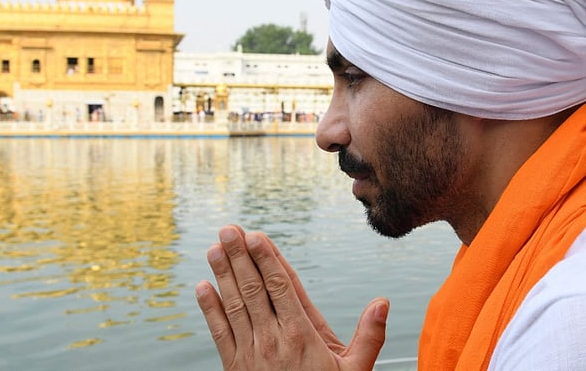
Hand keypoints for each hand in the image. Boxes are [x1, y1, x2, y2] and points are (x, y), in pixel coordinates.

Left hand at [196, 225, 388, 369]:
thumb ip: (369, 336)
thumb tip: (382, 302)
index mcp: (302, 336)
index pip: (281, 287)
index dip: (267, 259)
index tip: (256, 236)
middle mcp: (273, 340)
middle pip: (254, 289)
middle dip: (239, 256)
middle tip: (228, 229)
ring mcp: (250, 353)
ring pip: (235, 305)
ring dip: (223, 275)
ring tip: (214, 248)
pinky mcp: (234, 367)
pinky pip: (219, 333)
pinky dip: (209, 309)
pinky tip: (202, 287)